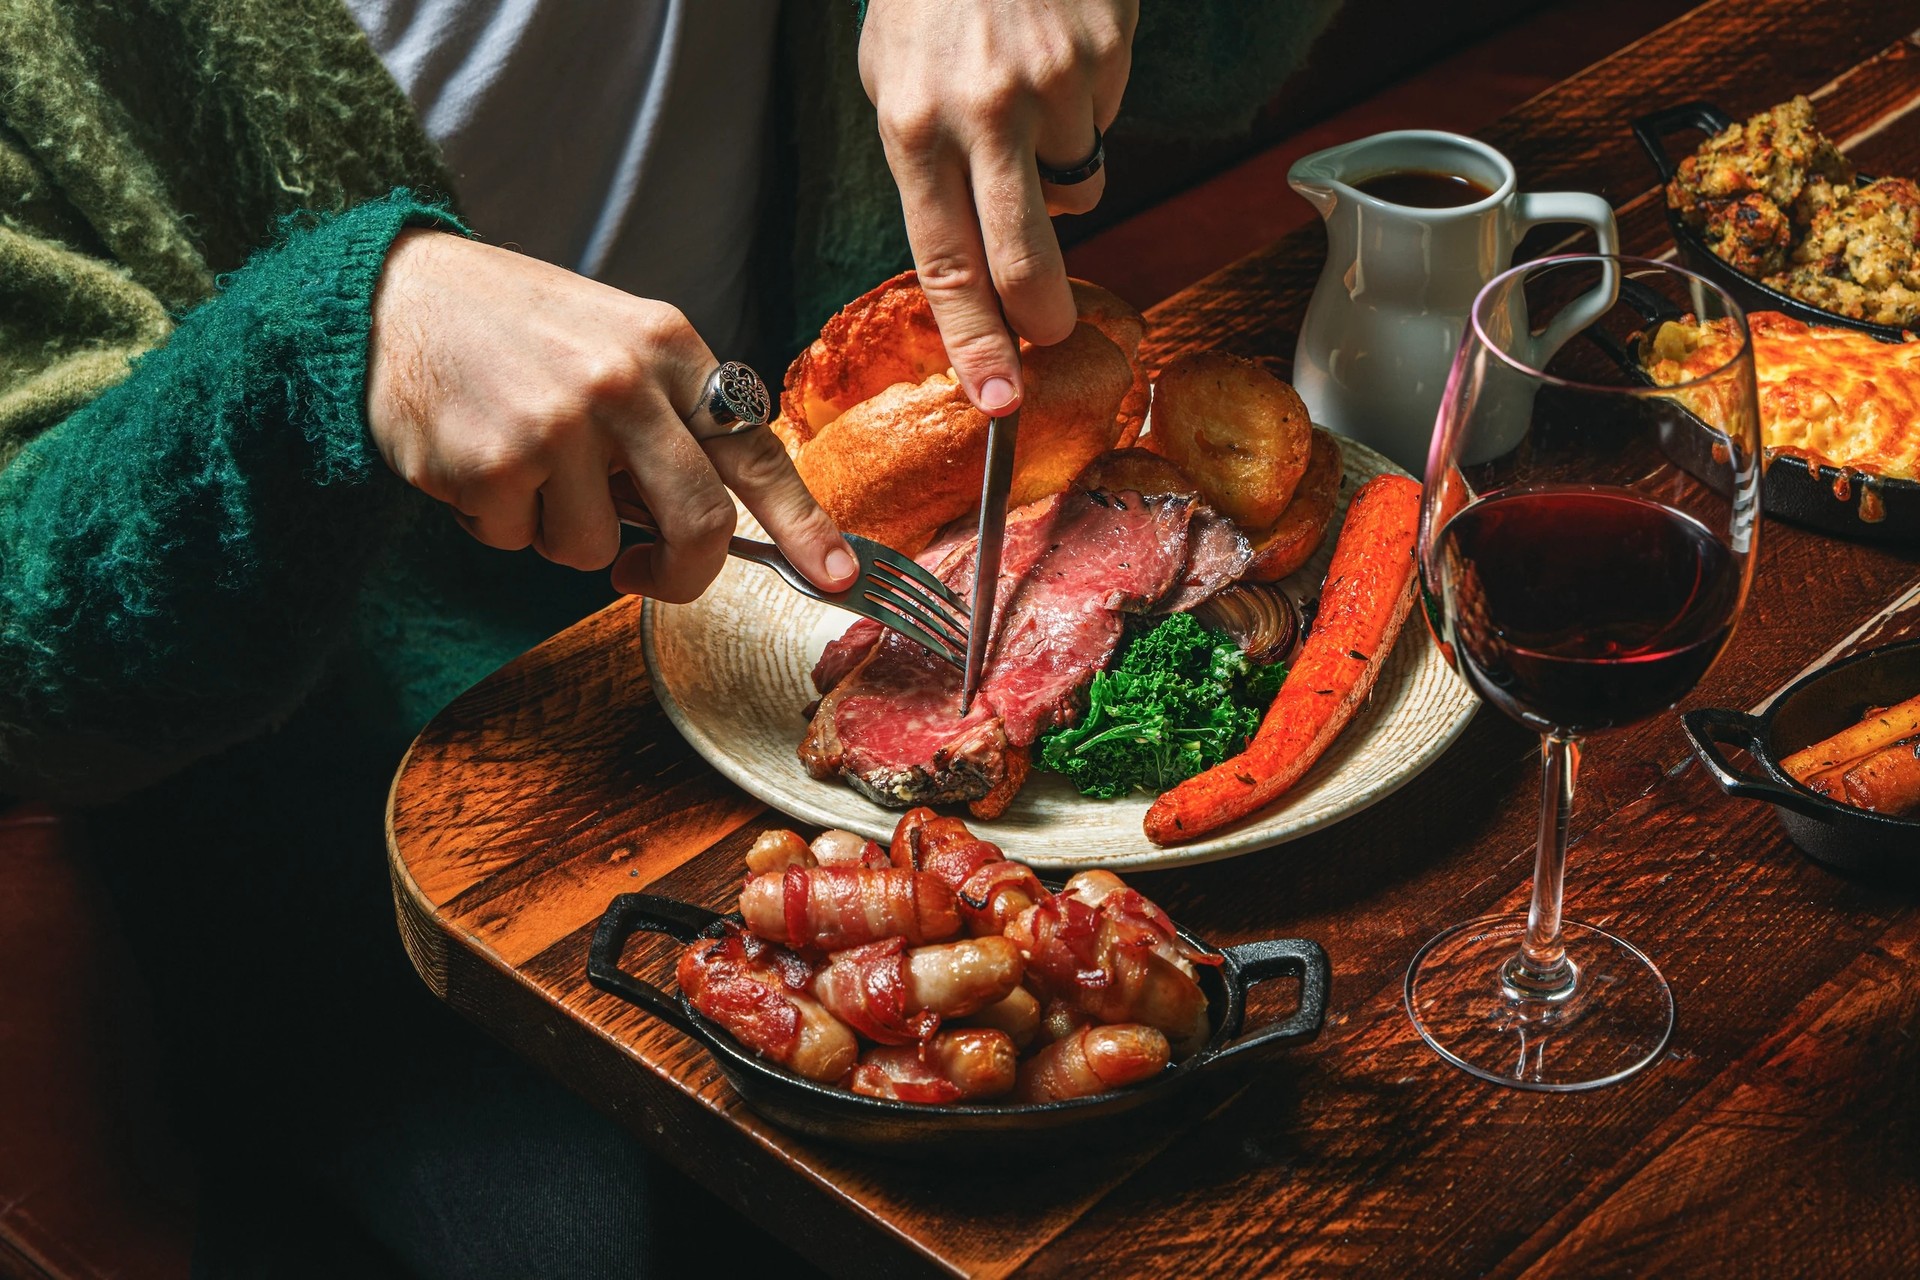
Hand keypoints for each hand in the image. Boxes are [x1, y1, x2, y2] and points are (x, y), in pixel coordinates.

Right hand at [365, 230, 857, 601]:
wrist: (393, 292)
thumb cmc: (514, 328)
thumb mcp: (613, 341)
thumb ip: (668, 419)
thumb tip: (714, 524)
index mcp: (667, 346)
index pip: (755, 449)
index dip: (803, 523)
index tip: (836, 576)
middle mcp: (623, 381)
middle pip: (700, 523)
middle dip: (681, 574)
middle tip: (645, 576)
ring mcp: (559, 424)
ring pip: (596, 549)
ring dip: (560, 535)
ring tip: (523, 468)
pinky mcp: (494, 463)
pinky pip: (520, 543)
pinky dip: (498, 523)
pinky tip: (475, 462)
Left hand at [860, 0, 1136, 415]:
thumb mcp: (889, 75)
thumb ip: (926, 170)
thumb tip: (968, 262)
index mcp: (914, 127)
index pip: (947, 264)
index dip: (976, 344)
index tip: (998, 402)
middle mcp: (984, 114)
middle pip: (1029, 260)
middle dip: (1043, 316)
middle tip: (1051, 335)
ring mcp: (1054, 85)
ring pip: (1081, 189)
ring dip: (1060, 173)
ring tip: (1027, 104)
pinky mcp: (1107, 57)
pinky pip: (1106, 124)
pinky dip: (1086, 111)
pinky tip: (1056, 58)